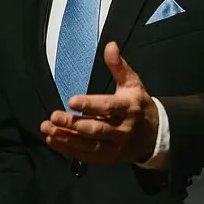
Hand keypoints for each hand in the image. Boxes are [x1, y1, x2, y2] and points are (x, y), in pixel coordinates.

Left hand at [41, 42, 158, 163]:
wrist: (155, 135)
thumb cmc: (138, 105)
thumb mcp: (133, 84)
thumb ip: (119, 66)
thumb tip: (110, 45)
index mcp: (128, 108)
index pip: (108, 107)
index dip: (89, 105)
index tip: (71, 101)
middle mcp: (122, 129)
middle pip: (96, 129)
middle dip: (73, 124)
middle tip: (54, 116)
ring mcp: (116, 146)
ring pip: (90, 145)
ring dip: (67, 138)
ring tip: (48, 129)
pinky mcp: (109, 157)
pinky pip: (87, 156)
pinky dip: (69, 150)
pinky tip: (53, 140)